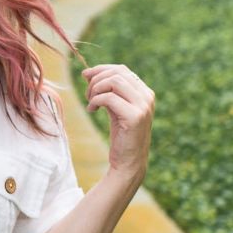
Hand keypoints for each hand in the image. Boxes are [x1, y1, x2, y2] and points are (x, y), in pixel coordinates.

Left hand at [81, 62, 154, 184]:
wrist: (129, 163)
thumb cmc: (121, 137)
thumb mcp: (115, 109)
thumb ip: (107, 91)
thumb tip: (88, 72)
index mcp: (145, 93)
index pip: (121, 69)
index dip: (101, 69)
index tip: (85, 76)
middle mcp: (147, 97)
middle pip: (116, 73)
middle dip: (96, 80)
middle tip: (87, 95)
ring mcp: (143, 106)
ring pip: (114, 81)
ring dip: (95, 89)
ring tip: (90, 102)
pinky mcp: (135, 117)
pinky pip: (109, 98)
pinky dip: (96, 100)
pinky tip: (92, 110)